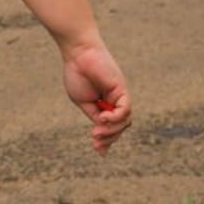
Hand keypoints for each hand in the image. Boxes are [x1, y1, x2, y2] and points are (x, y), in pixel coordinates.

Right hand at [61, 38, 131, 154]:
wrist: (78, 54)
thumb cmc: (78, 74)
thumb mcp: (84, 102)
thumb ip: (95, 117)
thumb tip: (101, 135)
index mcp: (105, 105)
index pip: (113, 127)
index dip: (107, 140)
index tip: (98, 149)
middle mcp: (115, 101)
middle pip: (121, 126)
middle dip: (109, 138)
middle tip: (96, 143)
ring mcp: (120, 95)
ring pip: (125, 121)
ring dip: (111, 130)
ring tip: (97, 132)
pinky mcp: (122, 89)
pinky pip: (125, 110)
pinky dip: (116, 118)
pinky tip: (103, 118)